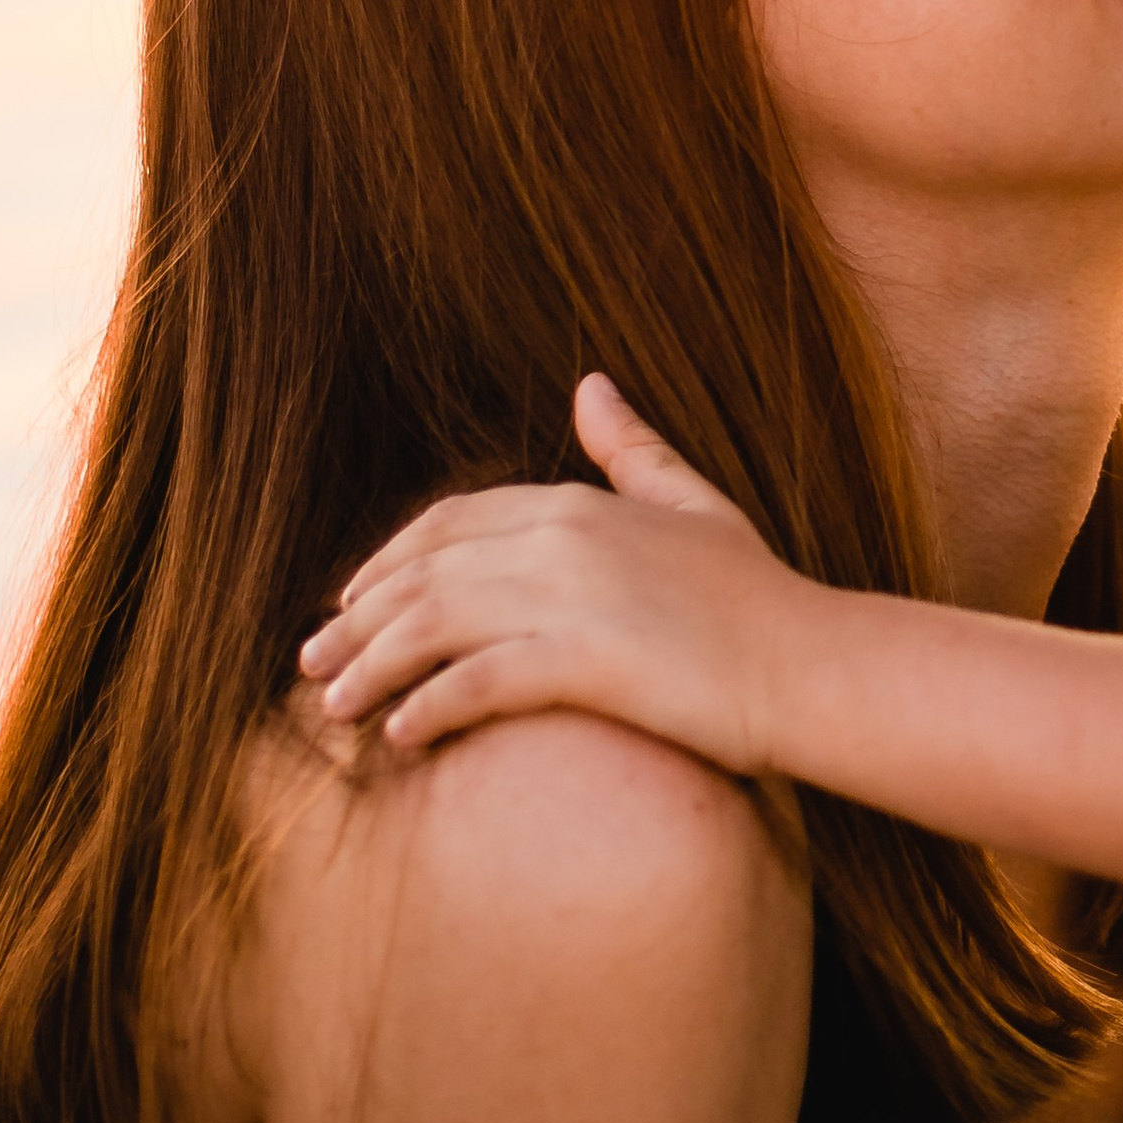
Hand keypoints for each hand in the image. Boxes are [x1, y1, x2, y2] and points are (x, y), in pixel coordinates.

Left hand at [299, 376, 796, 771]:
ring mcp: (571, 598)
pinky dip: (429, 708)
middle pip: (424, 574)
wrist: (811, 664)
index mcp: (577, 504)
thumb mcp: (692, 503)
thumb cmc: (758, 596)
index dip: (388, 562)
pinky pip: (477, 683)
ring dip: (371, 668)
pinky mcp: (584, 662)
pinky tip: (401, 737)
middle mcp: (561, 539)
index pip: (449, 523)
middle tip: (312, 663)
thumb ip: (632, 448)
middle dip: (356, 619)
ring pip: (432, 626)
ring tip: (333, 709)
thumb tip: (591, 384)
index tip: (349, 601)